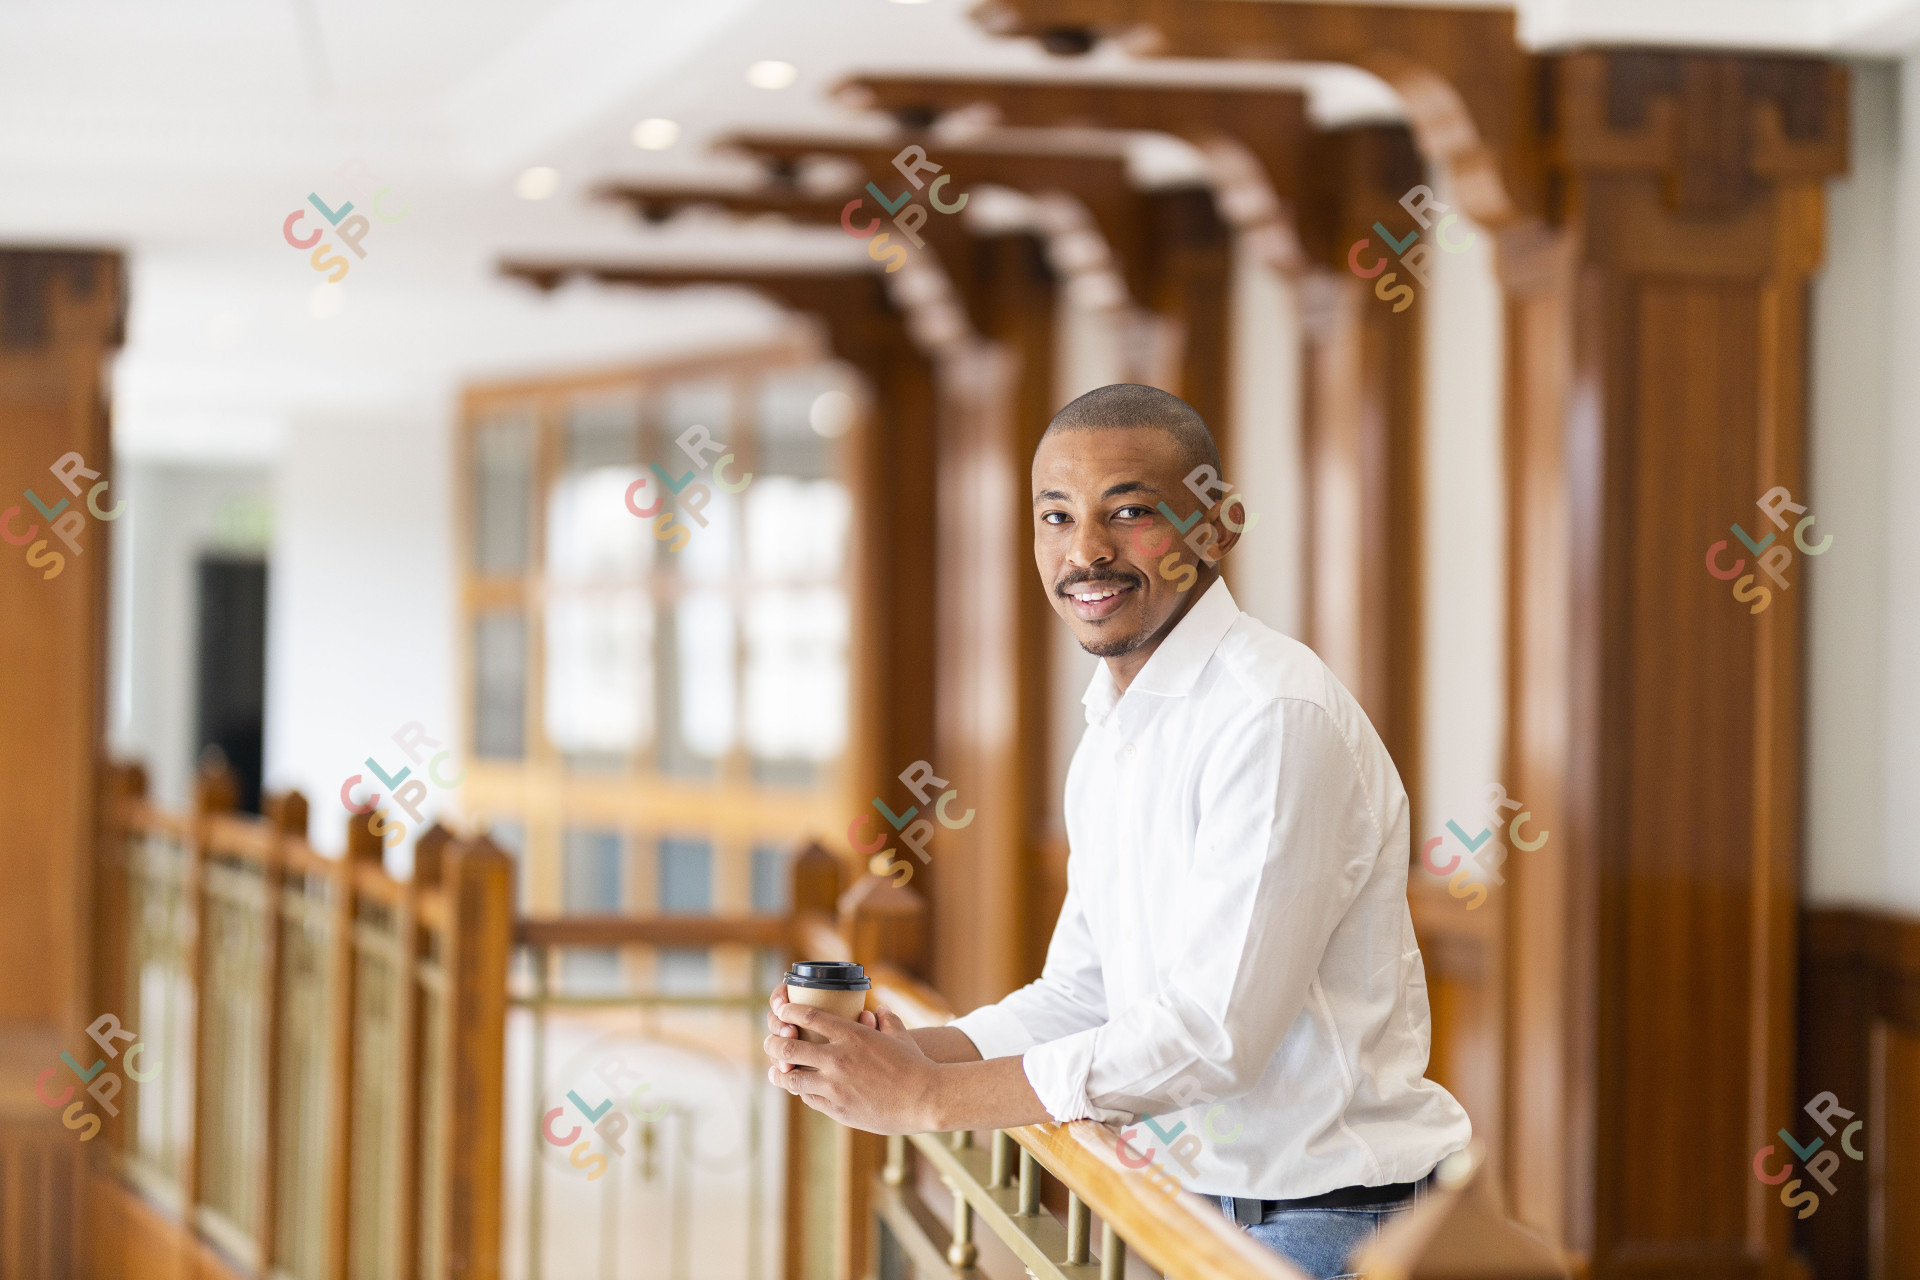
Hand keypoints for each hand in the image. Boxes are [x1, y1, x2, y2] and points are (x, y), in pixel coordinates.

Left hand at [764, 997, 938, 1134]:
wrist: (926, 1100)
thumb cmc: (915, 1065)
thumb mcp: (900, 1035)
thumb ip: (885, 1019)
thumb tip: (877, 1009)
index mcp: (852, 1035)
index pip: (808, 1017)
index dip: (789, 1012)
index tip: (781, 1011)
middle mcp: (839, 1059)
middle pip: (789, 1048)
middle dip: (774, 1044)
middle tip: (772, 1043)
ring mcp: (836, 1086)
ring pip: (792, 1078)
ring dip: (779, 1073)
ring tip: (775, 1071)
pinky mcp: (838, 1109)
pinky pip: (809, 1098)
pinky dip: (802, 1091)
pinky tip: (802, 1089)